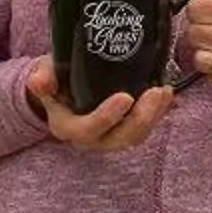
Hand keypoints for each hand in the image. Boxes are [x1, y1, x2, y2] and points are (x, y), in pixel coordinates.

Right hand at [25, 59, 174, 151]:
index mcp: (68, 128)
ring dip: (155, 116)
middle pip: (120, 138)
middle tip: (156, 92)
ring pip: (136, 135)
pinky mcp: (126, 128)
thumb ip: (41, 78)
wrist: (62, 86)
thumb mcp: (43, 74)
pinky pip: (145, 127)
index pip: (88, 130)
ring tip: (166, 91)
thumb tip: (40, 82)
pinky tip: (171, 96)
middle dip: (142, 118)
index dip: (107, 117)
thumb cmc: (55, 79)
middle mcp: (92, 139)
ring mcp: (111, 136)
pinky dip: (160, 113)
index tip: (125, 97)